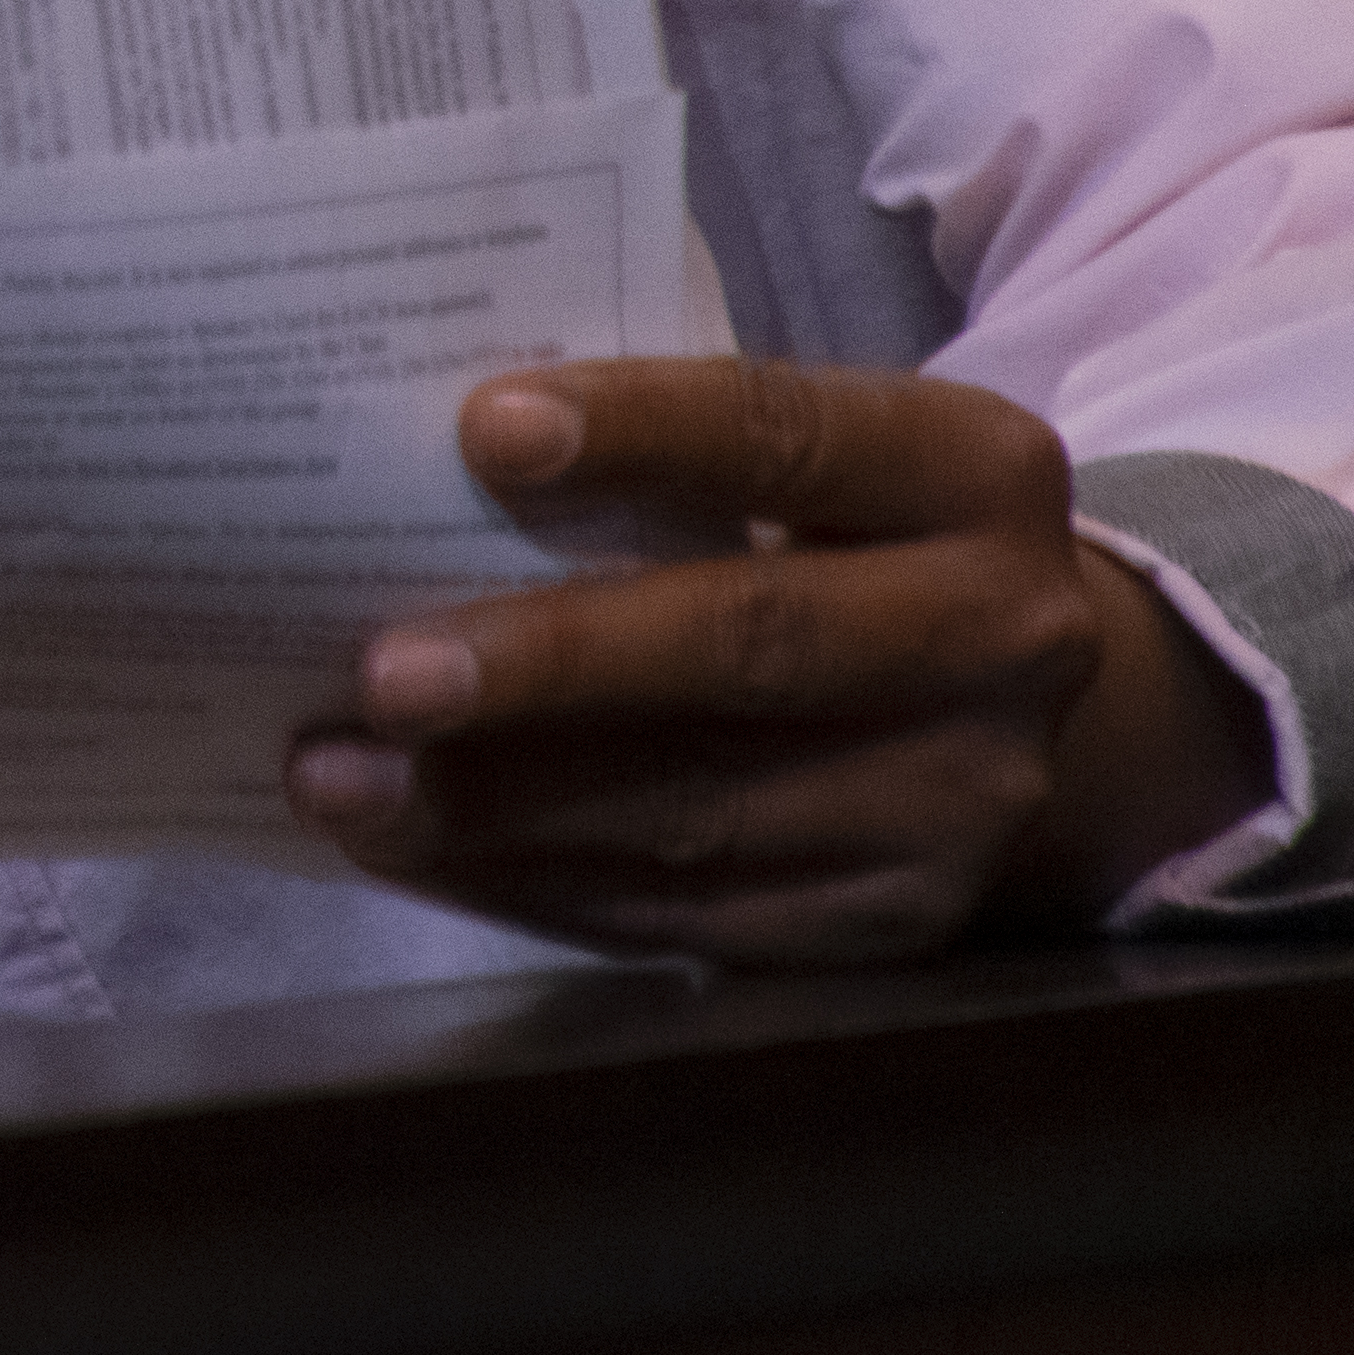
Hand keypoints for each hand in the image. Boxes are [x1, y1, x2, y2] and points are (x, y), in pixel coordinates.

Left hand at [281, 358, 1276, 966]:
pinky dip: (528, 882)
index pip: (789, 433)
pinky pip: (687, 915)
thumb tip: (403, 447)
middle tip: (381, 674)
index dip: (643, 430)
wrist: (1010, 700)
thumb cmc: (832, 531)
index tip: (483, 430)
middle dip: (555, 663)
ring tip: (342, 779)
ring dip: (501, 804)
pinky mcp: (898, 924)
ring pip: (706, 812)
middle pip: (756, 645)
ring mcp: (964, 801)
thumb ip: (663, 447)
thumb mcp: (807, 458)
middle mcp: (1003, 637)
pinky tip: (412, 847)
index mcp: (973, 469)